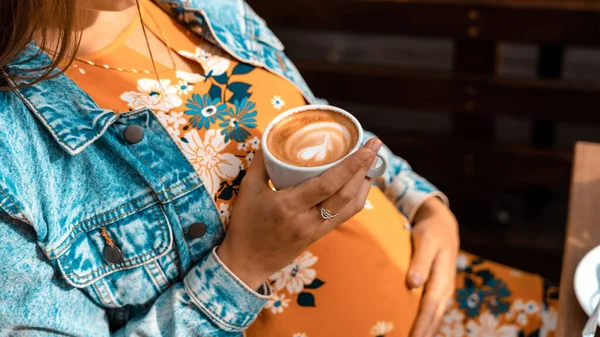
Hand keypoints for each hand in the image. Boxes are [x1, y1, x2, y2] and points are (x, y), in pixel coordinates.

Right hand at [217, 138, 382, 289]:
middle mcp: (307, 220)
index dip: (351, 165)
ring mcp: (316, 230)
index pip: (328, 184)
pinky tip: (357, 185)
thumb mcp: (248, 190)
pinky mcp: (318, 236)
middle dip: (364, 169)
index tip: (365, 148)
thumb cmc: (245, 225)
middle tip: (374, 146)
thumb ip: (261, 163)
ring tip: (370, 163)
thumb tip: (271, 137)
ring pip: (351, 207)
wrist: (246, 263)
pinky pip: (344, 216)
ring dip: (364, 184)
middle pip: (346, 194)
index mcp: (289, 206)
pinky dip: (355, 199)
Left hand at [408, 197, 458, 336]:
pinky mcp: (438, 290)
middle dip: (424, 334)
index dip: (421, 326)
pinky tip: (418, 331)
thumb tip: (413, 283)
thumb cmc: (431, 232)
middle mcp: (445, 290)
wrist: (443, 226)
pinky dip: (427, 323)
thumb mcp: (425, 242)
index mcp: (442, 280)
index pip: (430, 309)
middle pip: (434, 318)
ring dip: (426, 331)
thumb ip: (420, 262)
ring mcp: (443, 292)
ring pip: (436, 318)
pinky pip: (434, 312)